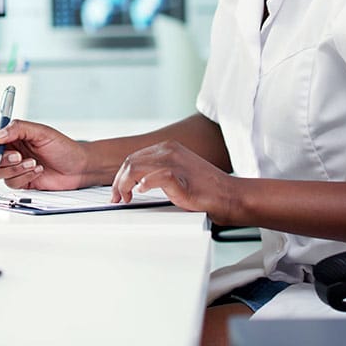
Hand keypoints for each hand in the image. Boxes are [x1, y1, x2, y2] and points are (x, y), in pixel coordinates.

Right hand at [0, 119, 92, 190]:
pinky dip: (24, 177)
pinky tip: (37, 170)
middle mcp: (7, 150)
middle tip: (17, 156)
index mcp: (9, 134)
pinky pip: (10, 183)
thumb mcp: (41, 132)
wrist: (77, 167)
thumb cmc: (62, 147)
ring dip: (14, 169)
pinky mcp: (18, 181)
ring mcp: (11, 167)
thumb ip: (18, 129)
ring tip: (33, 162)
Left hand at [110, 140, 239, 221]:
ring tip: (125, 199)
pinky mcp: (180, 177)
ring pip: (135, 167)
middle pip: (130, 162)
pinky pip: (155, 176)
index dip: (121, 175)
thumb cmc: (205, 189)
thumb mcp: (178, 171)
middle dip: (118, 182)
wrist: (228, 196)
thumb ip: (158, 171)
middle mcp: (169, 150)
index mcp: (168, 147)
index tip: (118, 190)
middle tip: (117, 198)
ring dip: (124, 185)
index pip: (133, 157)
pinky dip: (144, 184)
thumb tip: (136, 182)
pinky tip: (142, 193)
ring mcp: (174, 162)